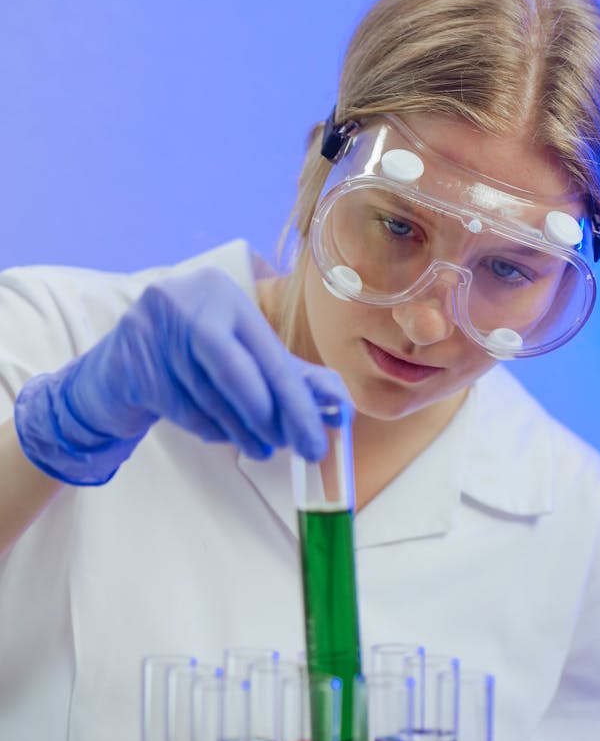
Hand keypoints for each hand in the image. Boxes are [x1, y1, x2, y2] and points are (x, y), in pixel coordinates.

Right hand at [15, 267, 351, 483]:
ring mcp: (151, 328)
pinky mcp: (129, 360)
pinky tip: (219, 433)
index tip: (319, 438)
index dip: (298, 400)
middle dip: (272, 416)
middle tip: (296, 448)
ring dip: (240, 429)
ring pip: (209, 394)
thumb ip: (291, 378)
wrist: (119, 372)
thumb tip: (339, 403)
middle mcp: (185, 300)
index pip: (269, 352)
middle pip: (239, 369)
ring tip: (260, 448)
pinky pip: (180, 407)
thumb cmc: (193, 364)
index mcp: (222, 292)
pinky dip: (207, 428)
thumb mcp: (244, 360)